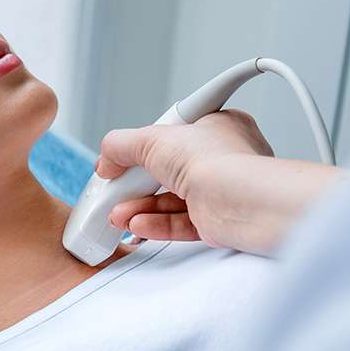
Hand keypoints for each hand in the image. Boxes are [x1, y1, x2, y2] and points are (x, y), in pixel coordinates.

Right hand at [97, 109, 338, 254]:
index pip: (171, 134)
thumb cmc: (219, 162)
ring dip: (140, 207)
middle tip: (113, 190)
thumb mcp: (154, 140)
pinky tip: (136, 224)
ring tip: (117, 213)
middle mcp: (220, 158)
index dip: (143, 147)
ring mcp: (219, 190)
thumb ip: (123, 144)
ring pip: (170, 200)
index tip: (119, 159)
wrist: (243, 203)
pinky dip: (155, 224)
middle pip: (166, 170)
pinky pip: (179, 222)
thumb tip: (106, 156)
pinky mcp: (217, 220)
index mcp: (216, 127)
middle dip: (135, 184)